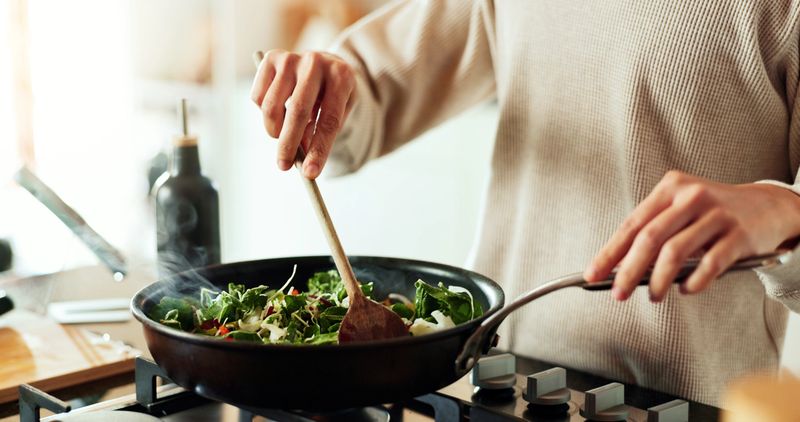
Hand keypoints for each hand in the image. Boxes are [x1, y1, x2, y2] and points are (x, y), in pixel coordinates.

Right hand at [250, 50, 355, 178]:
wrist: (325, 63)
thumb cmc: (333, 96)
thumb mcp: (338, 113)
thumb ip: (321, 134)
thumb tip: (300, 158)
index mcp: (342, 77)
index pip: (329, 120)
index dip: (319, 150)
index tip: (310, 174)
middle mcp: (316, 62)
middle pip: (298, 111)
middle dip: (289, 144)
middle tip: (284, 166)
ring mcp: (292, 58)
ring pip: (272, 106)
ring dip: (274, 130)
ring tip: (282, 136)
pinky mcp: (271, 58)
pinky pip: (258, 97)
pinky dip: (264, 113)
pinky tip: (277, 111)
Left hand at [584, 170, 799, 301]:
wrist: (768, 206)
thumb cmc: (713, 212)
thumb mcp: (681, 209)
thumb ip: (654, 231)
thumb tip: (620, 267)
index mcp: (670, 187)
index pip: (632, 224)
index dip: (611, 251)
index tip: (593, 273)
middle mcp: (692, 196)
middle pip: (649, 238)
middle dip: (628, 270)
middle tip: (617, 293)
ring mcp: (717, 214)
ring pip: (675, 253)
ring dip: (658, 281)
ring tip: (652, 295)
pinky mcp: (739, 235)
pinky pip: (708, 266)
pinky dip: (693, 283)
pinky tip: (686, 289)